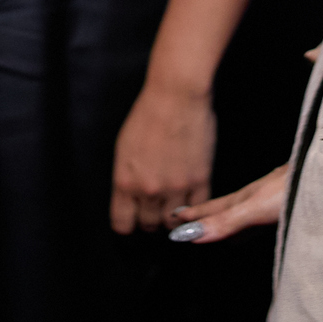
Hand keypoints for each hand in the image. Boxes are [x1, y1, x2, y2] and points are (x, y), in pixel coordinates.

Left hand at [110, 81, 216, 233]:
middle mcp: (148, 190)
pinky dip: (194, 207)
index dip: (129, 223)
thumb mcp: (124, 149)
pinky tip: (190, 197)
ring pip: (173, 224)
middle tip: (156, 207)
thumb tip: (133, 197)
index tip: (133, 218)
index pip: (122, 224)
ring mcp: (175, 188)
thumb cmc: (148, 114)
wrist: (176, 96)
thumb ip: (127, 178)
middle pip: (149, 226)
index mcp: (125, 182)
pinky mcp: (199, 180)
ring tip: (174, 203)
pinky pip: (197, 208)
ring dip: (173, 217)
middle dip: (151, 219)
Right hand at [167, 165, 287, 243]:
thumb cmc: (295, 188)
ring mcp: (273, 202)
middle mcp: (256, 199)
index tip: (172, 218)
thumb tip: (189, 235)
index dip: (193, 215)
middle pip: (225, 210)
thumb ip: (226, 222)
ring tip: (211, 229)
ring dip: (223, 222)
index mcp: (245, 198)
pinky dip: (247, 228)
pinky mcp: (290, 208)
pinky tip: (252, 232)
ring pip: (242, 216)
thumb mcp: (256, 208)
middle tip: (182, 220)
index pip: (213, 208)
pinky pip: (260, 222)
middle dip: (203, 216)